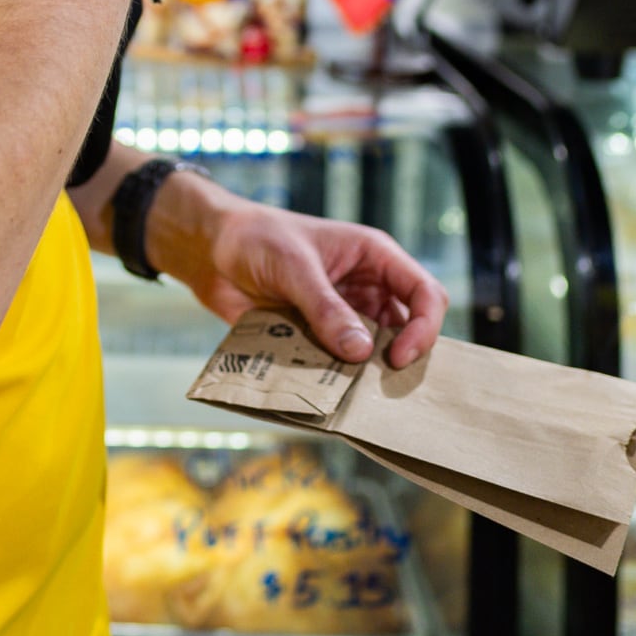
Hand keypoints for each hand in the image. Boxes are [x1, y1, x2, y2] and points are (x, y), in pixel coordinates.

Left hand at [149, 172, 446, 367]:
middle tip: (382, 389)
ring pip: (373, 353)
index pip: (425, 294)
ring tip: (354, 397)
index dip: (423, 327)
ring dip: (365, 375)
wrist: (210, 250)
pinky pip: (338, 365)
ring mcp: (343, 315)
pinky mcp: (317, 338)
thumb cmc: (255, 238)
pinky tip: (325, 396)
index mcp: (374, 257)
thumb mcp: (294, 267)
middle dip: (400, 359)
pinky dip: (335, 381)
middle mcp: (367, 289)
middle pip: (407, 330)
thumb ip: (326, 308)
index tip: (397, 357)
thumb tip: (360, 352)